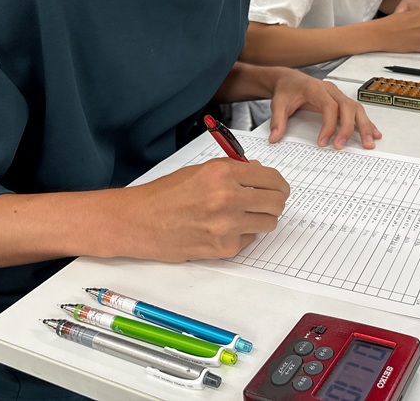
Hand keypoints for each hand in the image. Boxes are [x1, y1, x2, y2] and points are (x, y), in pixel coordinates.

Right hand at [122, 158, 289, 260]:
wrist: (140, 221)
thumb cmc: (166, 194)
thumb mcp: (201, 171)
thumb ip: (233, 170)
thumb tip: (259, 172)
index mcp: (224, 173)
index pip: (271, 178)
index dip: (278, 184)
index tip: (278, 187)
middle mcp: (228, 198)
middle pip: (276, 202)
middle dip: (275, 201)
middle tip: (267, 201)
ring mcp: (227, 226)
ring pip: (268, 223)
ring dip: (261, 218)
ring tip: (243, 215)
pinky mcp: (223, 248)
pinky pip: (249, 240)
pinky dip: (242, 234)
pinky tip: (223, 228)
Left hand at [267, 70, 381, 149]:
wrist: (290, 79)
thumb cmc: (287, 89)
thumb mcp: (278, 103)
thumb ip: (277, 120)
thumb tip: (275, 137)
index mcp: (316, 89)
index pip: (329, 106)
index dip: (328, 125)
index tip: (323, 142)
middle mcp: (331, 90)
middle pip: (347, 107)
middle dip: (348, 128)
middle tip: (342, 146)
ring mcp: (338, 95)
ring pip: (356, 109)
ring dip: (364, 126)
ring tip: (368, 143)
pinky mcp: (341, 101)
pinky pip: (357, 111)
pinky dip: (366, 123)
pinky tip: (373, 133)